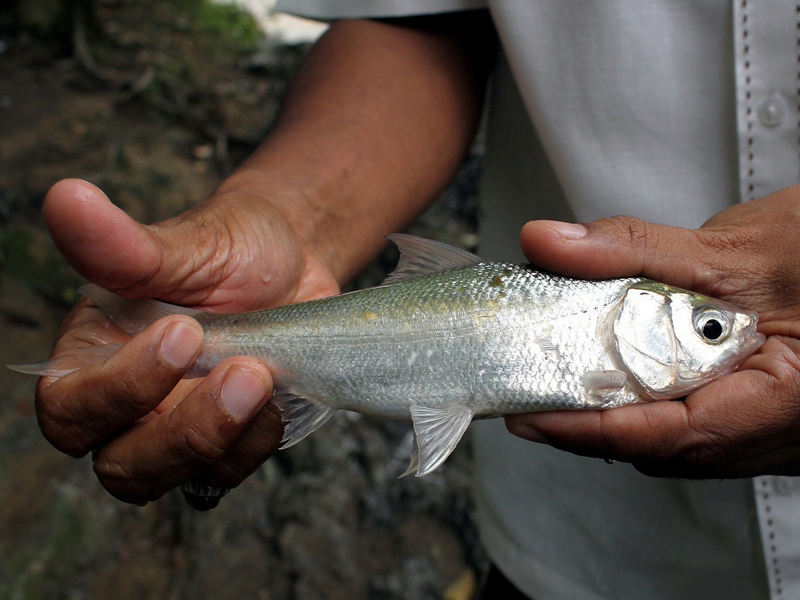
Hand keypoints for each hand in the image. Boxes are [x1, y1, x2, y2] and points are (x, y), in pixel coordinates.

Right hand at [36, 178, 339, 504]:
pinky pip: (232, 473)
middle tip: (245, 372)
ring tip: (267, 376)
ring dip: (228, 439)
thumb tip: (66, 197)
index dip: (119, 389)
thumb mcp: (183, 244)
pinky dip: (258, 443)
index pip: (71, 409)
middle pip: (122, 467)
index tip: (184, 332)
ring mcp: (181, 431)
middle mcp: (130, 407)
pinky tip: (279, 396)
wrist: (292, 263)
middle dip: (184, 431)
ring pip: (180, 480)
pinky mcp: (229, 443)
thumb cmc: (228, 248)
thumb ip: (121, 244)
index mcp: (95, 357)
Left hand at [506, 184, 799, 477]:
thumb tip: (551, 245)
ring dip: (620, 412)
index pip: (669, 434)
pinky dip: (651, 397)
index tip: (528, 414)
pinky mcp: (768, 409)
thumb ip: (635, 250)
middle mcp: (784, 431)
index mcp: (788, 402)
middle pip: (666, 445)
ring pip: (681, 438)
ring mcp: (778, 426)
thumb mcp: (737, 247)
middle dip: (593, 424)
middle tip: (532, 394)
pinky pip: (700, 419)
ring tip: (564, 380)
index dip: (588, 429)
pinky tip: (621, 370)